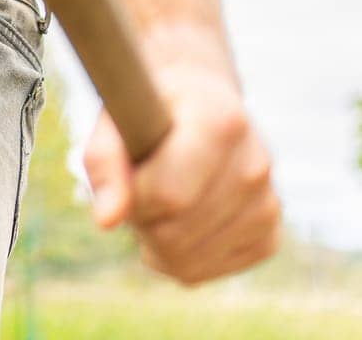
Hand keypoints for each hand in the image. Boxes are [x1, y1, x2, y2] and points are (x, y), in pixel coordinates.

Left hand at [83, 54, 281, 284]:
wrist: (197, 102)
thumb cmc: (149, 110)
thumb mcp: (116, 119)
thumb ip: (105, 163)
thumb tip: (107, 221)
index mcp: (222, 122)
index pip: (169, 194)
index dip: (134, 194)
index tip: (129, 171)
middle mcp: (255, 164)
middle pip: (178, 235)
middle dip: (144, 219)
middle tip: (142, 184)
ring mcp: (268, 203)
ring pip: (190, 262)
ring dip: (158, 241)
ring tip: (160, 199)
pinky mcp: (269, 236)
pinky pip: (209, 272)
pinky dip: (181, 257)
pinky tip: (180, 220)